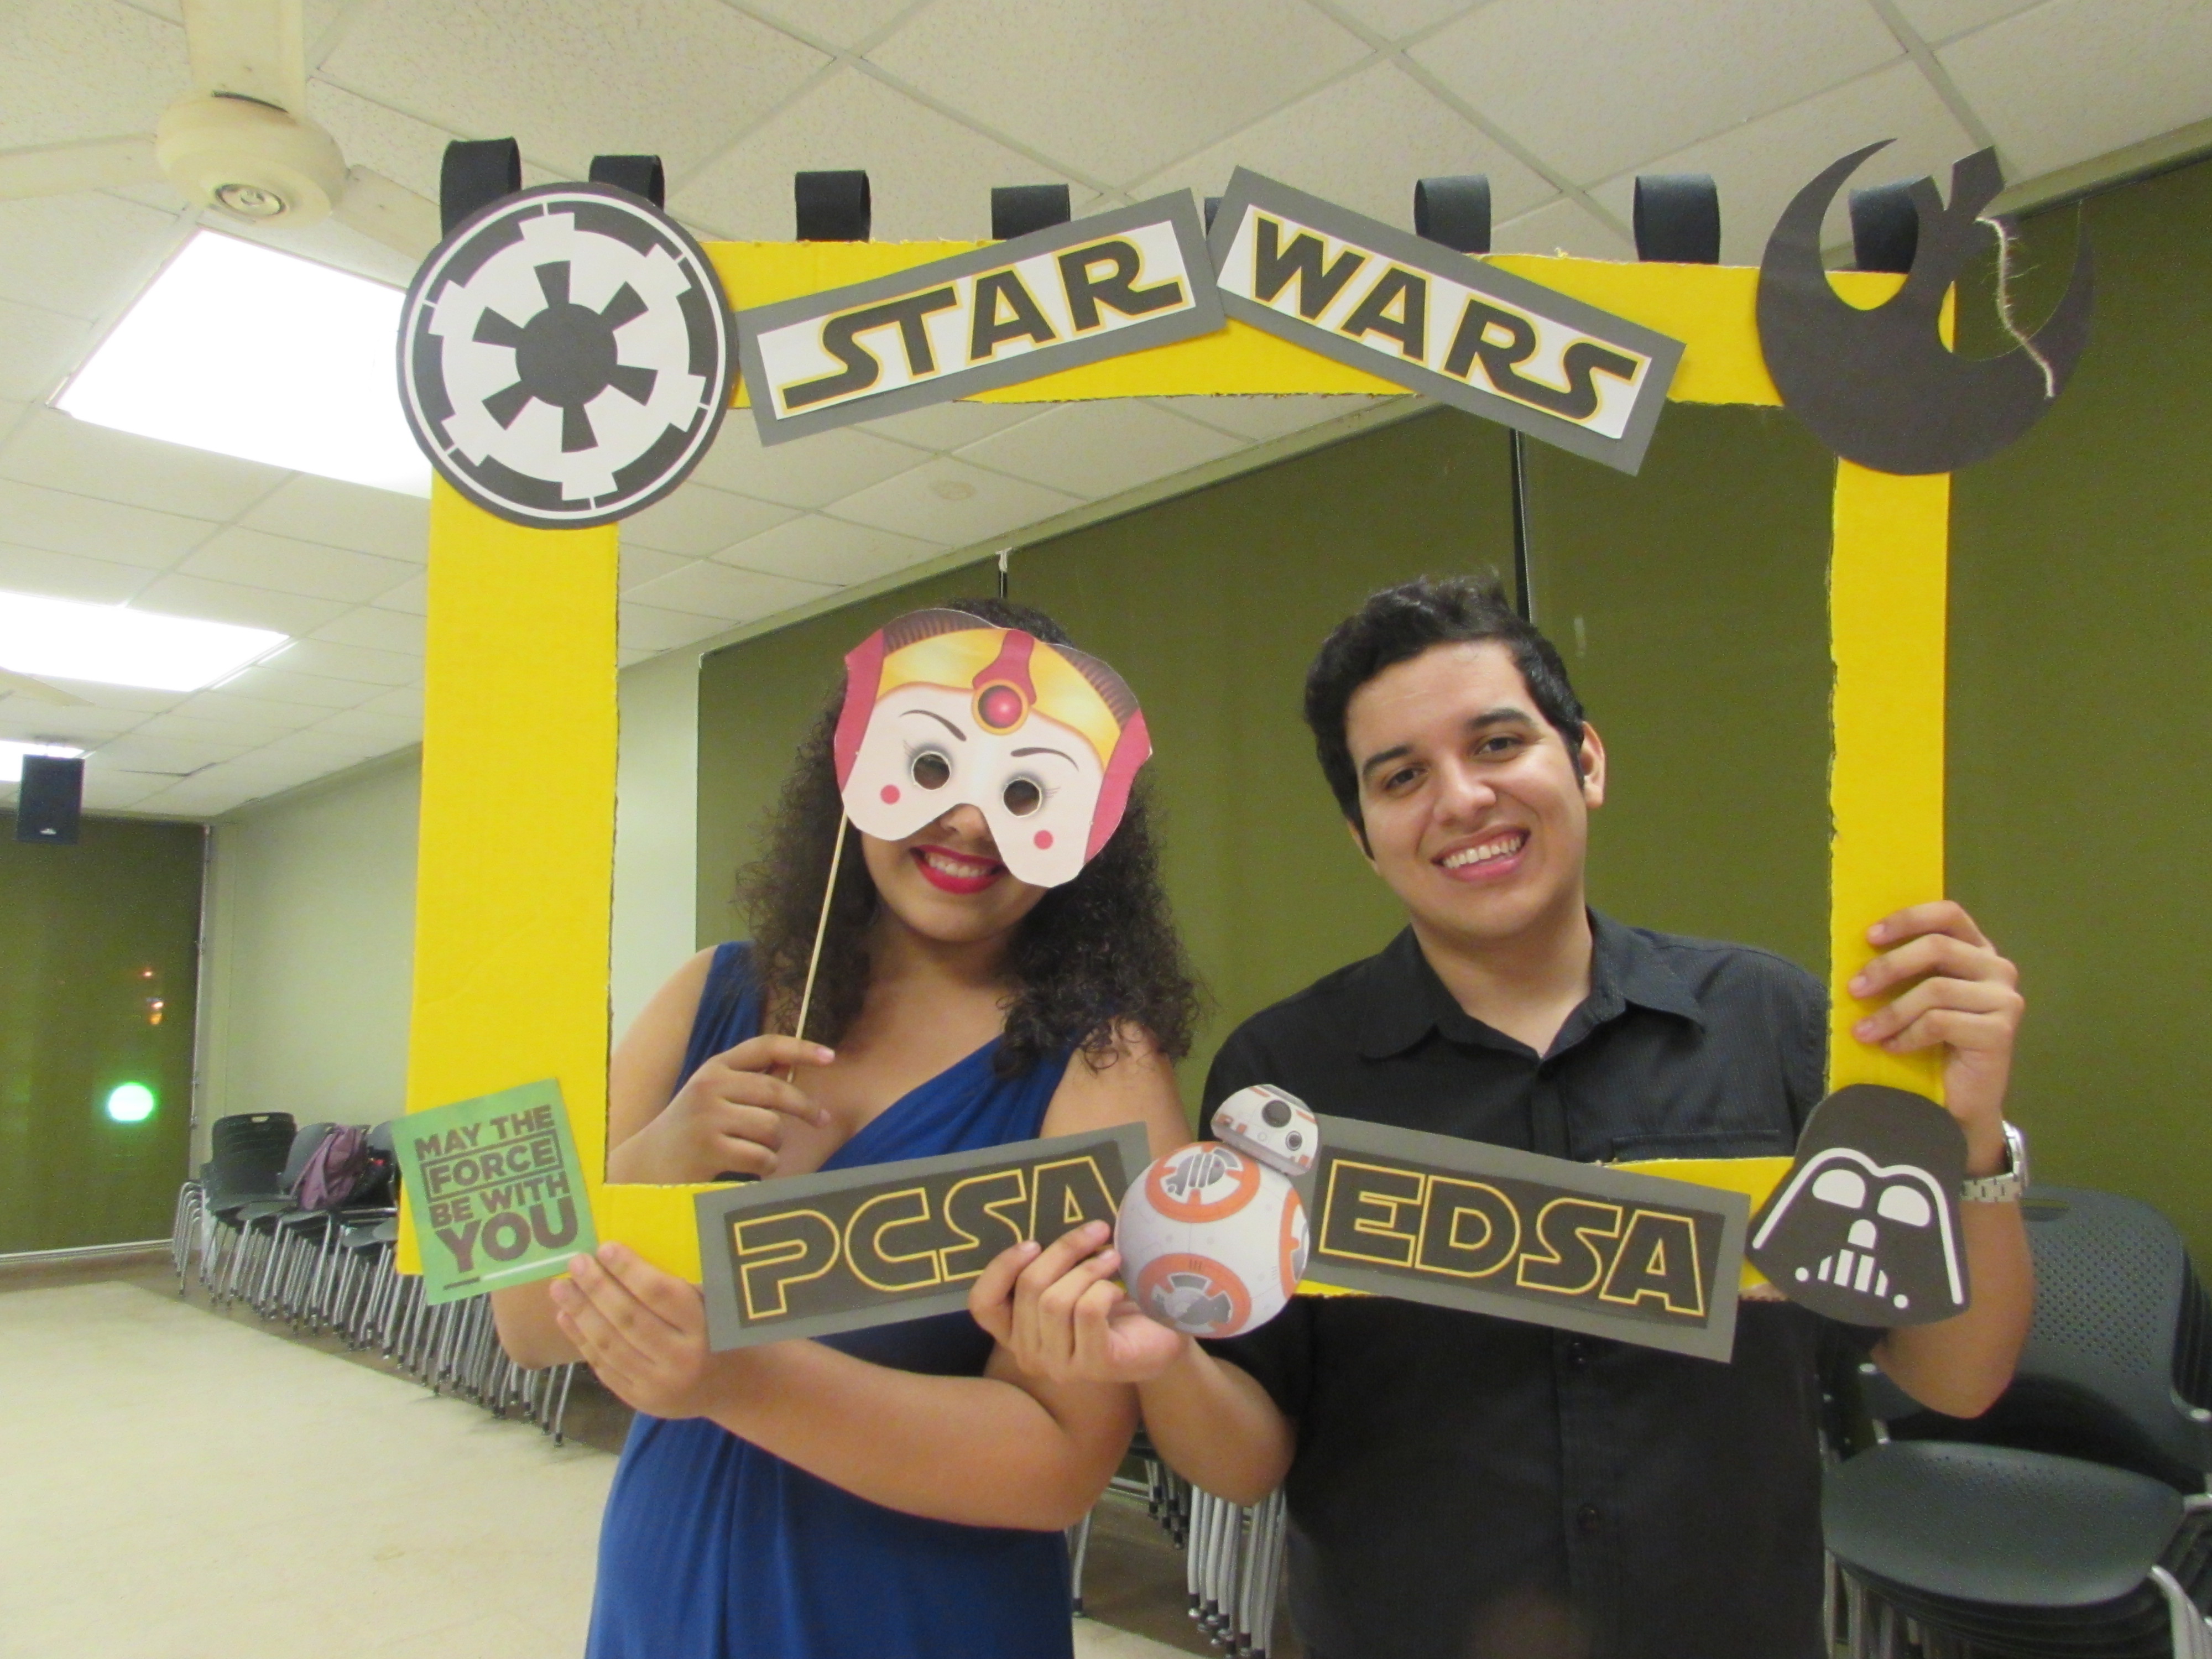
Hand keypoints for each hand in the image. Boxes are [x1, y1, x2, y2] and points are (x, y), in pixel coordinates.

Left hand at [550, 1243, 723, 1418]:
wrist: (736, 1388)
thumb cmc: (723, 1333)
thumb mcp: (716, 1307)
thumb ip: (679, 1289)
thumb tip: (624, 1257)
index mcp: (705, 1329)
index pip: (660, 1294)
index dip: (629, 1269)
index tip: (605, 1247)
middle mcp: (681, 1359)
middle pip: (629, 1318)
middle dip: (597, 1287)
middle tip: (576, 1262)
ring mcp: (657, 1384)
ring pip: (610, 1344)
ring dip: (580, 1313)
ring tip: (560, 1287)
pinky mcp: (640, 1401)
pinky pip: (604, 1367)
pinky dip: (582, 1340)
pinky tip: (566, 1317)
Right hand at [607, 1034, 834, 1183]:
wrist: (646, 1166)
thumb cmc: (689, 1131)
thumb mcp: (712, 1096)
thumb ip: (747, 1081)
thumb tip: (790, 1066)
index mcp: (715, 1068)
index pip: (764, 1047)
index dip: (800, 1049)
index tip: (830, 1056)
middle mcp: (710, 1085)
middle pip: (776, 1091)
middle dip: (804, 1106)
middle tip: (820, 1119)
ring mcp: (708, 1116)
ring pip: (771, 1126)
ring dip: (774, 1145)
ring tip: (757, 1151)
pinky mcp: (710, 1148)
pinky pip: (762, 1156)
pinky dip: (765, 1166)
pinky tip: (749, 1168)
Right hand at [969, 1220, 1190, 1384]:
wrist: (1161, 1337)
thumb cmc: (1111, 1304)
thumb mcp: (1068, 1280)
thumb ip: (1047, 1266)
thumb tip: (1043, 1222)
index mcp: (1015, 1333)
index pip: (983, 1304)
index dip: (1001, 1268)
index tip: (1032, 1242)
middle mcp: (1030, 1355)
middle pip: (1029, 1288)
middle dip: (1064, 1251)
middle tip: (1097, 1231)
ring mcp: (1060, 1366)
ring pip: (1055, 1300)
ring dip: (1089, 1268)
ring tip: (1113, 1258)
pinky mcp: (1094, 1364)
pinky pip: (1087, 1311)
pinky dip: (1104, 1289)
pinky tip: (1120, 1289)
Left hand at [1849, 900, 2023, 1172]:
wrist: (1957, 1104)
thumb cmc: (1929, 1045)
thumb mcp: (1912, 997)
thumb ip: (1902, 970)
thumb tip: (1857, 947)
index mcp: (1976, 951)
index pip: (1948, 914)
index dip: (1907, 919)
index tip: (1869, 937)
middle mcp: (1997, 969)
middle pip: (1937, 948)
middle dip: (1888, 967)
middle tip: (1854, 990)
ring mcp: (2004, 1000)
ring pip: (1935, 989)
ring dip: (1890, 1012)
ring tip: (1864, 1033)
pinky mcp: (2000, 1032)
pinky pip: (1940, 1022)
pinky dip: (1907, 1035)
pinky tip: (1892, 1048)